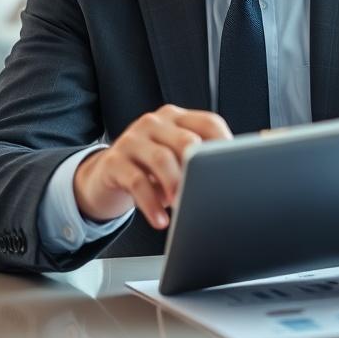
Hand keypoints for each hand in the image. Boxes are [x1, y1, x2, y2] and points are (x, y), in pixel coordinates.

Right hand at [73, 105, 231, 229]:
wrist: (104, 176)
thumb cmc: (149, 169)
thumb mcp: (174, 159)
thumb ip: (197, 161)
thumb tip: (232, 181)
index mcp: (175, 118)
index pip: (208, 123)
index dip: (224, 146)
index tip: (233, 171)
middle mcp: (154, 123)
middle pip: (186, 140)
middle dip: (199, 170)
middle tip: (206, 194)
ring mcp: (131, 139)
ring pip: (161, 159)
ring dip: (176, 186)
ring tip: (181, 206)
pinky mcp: (112, 161)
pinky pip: (136, 182)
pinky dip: (151, 204)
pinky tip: (160, 219)